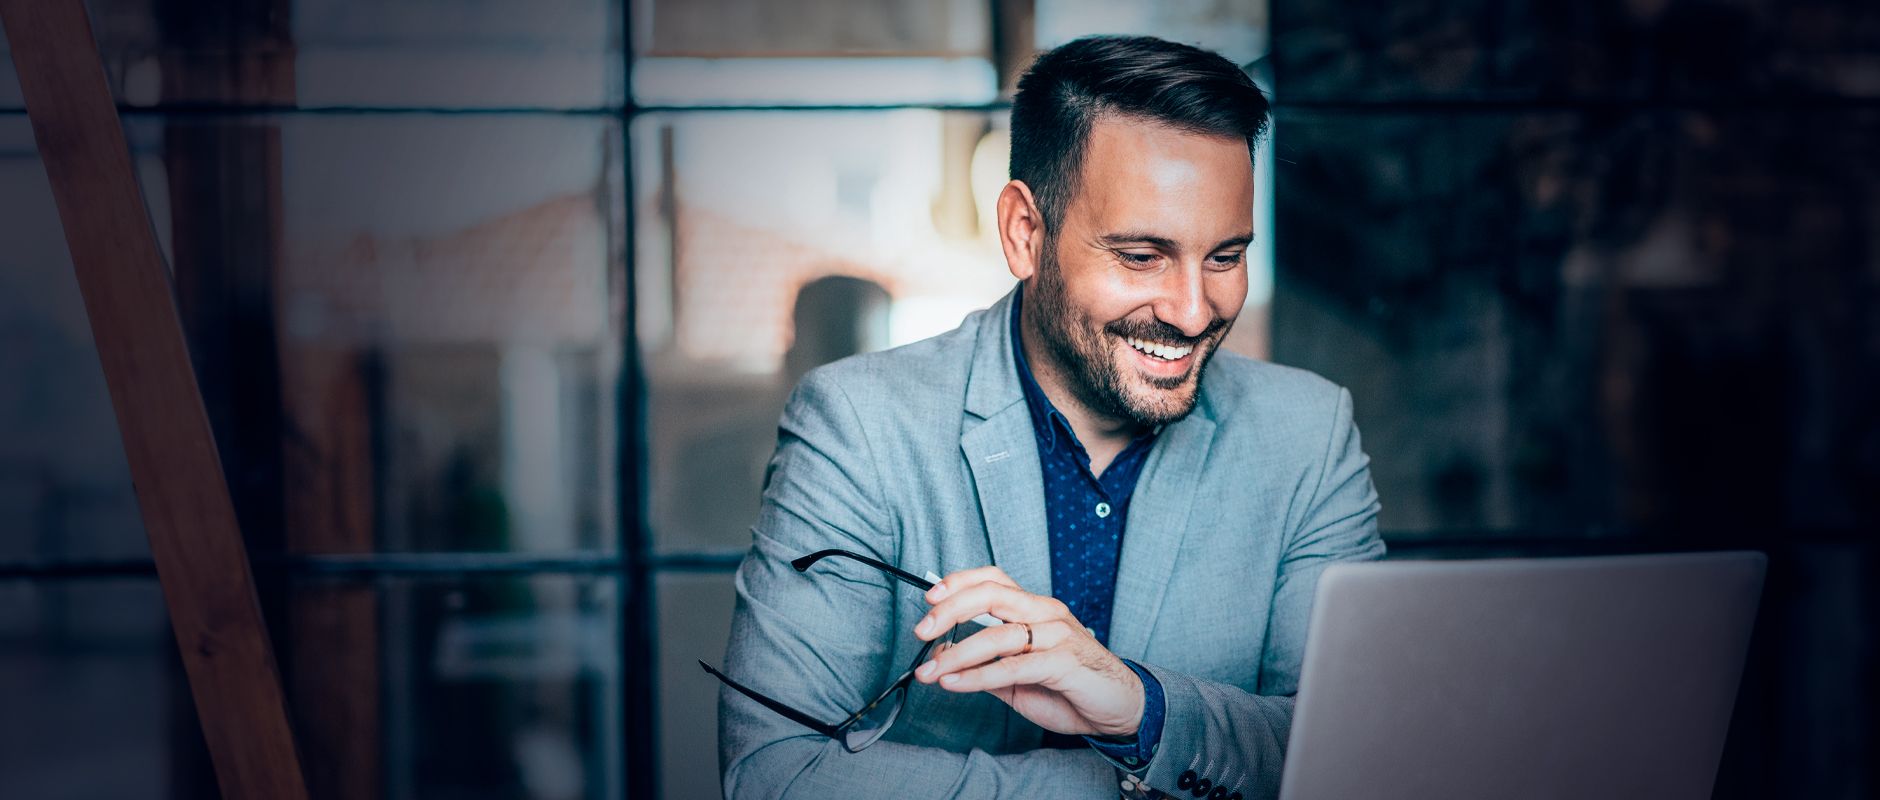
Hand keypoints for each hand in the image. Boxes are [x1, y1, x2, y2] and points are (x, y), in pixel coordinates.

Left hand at [910, 565, 1144, 737]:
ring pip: (999, 634)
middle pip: (992, 594)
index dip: (960, 582)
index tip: (929, 597)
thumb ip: (983, 663)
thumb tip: (941, 654)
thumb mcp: (1017, 676)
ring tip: (930, 671)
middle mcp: (1046, 614)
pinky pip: (1013, 667)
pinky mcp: (1064, 664)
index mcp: (1035, 609)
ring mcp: (1057, 636)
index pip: (994, 580)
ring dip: (957, 654)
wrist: (1119, 709)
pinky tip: (955, 683)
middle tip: (922, 629)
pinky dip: (979, 676)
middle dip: (950, 609)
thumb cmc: (1069, 688)